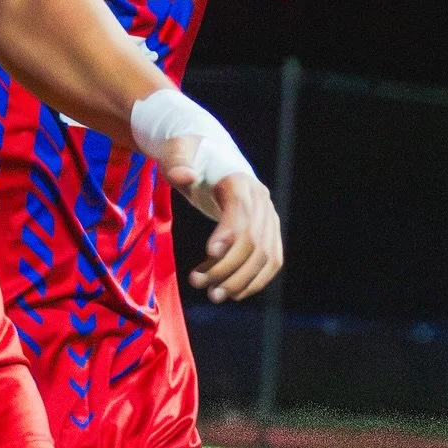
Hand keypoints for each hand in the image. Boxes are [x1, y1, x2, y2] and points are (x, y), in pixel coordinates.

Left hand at [167, 157, 282, 301]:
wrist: (209, 156)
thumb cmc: (188, 156)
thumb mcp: (175, 152)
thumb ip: (177, 161)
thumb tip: (184, 176)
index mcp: (238, 179)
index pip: (241, 210)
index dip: (229, 233)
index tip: (208, 252)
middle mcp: (260, 199)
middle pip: (254, 240)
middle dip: (228, 267)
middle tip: (198, 283)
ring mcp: (269, 217)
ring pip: (266, 256)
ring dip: (241, 280)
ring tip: (213, 295)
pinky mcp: (269, 232)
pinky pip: (271, 261)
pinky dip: (255, 281)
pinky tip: (232, 292)